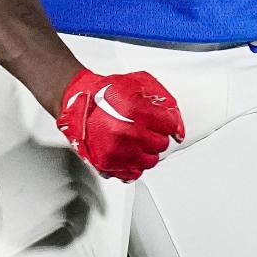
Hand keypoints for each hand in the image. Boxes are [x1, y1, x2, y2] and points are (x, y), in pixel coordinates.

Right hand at [56, 68, 184, 181]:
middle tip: (145, 127)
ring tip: (136, 138)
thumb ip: (164, 100)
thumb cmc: (106, 93)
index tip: (164, 123)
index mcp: (137, 111)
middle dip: (156, 135)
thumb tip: (178, 127)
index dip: (168, 122)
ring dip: (146, 150)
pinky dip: (134, 163)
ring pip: (150, 161)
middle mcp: (128, 133)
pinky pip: (134, 173)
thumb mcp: (140, 83)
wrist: (78, 102)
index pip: (170, 126)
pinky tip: (129, 151)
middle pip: (161, 144)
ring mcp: (118, 151)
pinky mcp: (108, 164)